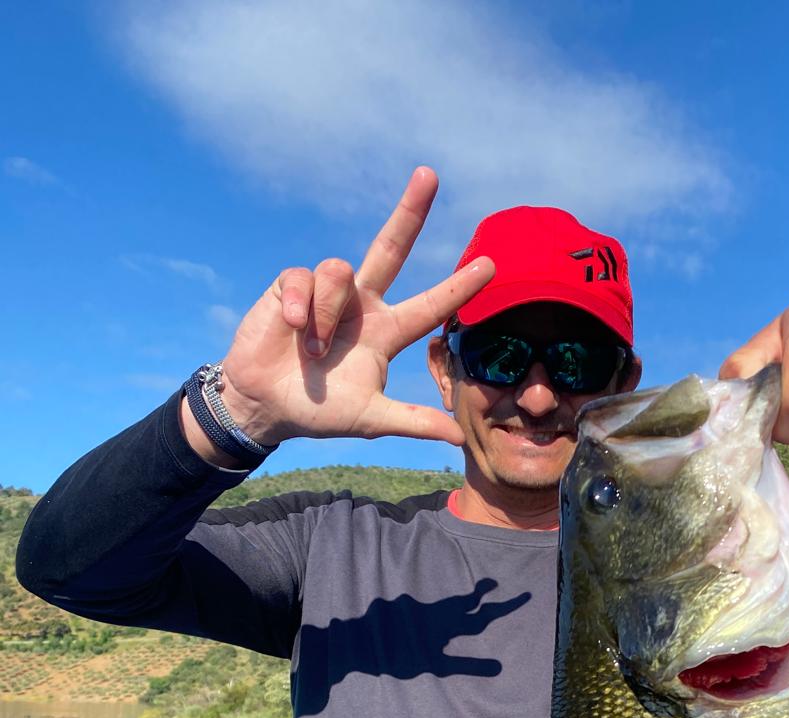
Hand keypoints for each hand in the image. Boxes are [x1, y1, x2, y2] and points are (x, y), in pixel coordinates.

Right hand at [183, 168, 492, 462]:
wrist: (265, 405)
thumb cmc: (320, 411)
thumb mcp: (371, 420)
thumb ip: (414, 423)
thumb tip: (460, 439)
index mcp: (386, 332)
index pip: (430, 306)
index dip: (458, 287)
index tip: (490, 266)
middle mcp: (362, 304)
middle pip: (390, 247)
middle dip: (409, 211)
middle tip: (429, 174)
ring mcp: (328, 291)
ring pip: (340, 272)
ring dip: (325, 317)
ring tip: (312, 349)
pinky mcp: (292, 284)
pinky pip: (304, 278)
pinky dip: (300, 308)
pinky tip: (293, 331)